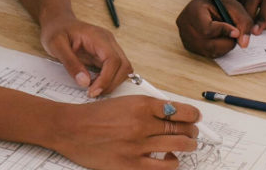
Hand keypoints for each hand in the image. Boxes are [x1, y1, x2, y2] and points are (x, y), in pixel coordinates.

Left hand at [40, 15, 131, 96]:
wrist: (58, 22)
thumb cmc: (56, 31)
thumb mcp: (56, 45)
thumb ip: (70, 63)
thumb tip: (85, 82)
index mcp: (98, 36)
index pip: (113, 60)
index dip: (107, 79)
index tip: (92, 91)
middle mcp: (108, 42)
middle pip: (124, 66)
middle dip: (111, 84)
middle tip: (92, 93)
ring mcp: (109, 48)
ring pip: (124, 70)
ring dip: (112, 83)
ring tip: (93, 89)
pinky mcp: (106, 55)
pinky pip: (115, 70)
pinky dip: (109, 81)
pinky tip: (94, 84)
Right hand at [50, 96, 199, 169]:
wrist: (71, 129)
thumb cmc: (94, 115)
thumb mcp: (123, 102)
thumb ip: (147, 108)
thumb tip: (171, 114)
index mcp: (140, 104)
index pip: (179, 110)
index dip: (192, 115)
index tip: (195, 117)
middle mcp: (141, 124)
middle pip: (181, 129)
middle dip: (192, 132)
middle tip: (192, 133)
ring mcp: (137, 146)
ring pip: (177, 147)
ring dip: (187, 146)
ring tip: (187, 145)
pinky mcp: (131, 164)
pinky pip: (163, 167)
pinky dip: (172, 163)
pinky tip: (170, 159)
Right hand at [175, 0, 252, 57]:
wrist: (209, 3)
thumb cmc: (222, 4)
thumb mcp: (235, 8)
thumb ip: (244, 23)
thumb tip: (243, 44)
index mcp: (193, 10)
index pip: (207, 29)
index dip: (224, 32)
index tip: (236, 31)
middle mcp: (184, 24)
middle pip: (208, 44)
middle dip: (227, 42)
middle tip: (235, 34)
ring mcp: (185, 36)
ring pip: (209, 51)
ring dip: (224, 46)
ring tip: (229, 34)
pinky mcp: (188, 45)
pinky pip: (207, 53)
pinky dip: (218, 49)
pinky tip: (221, 38)